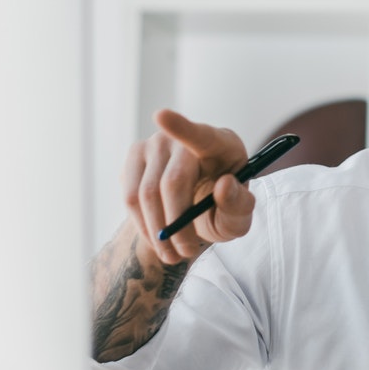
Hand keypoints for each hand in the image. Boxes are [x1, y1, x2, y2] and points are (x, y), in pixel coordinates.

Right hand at [120, 109, 256, 265]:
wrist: (198, 209)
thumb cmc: (223, 207)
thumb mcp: (239, 215)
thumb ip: (239, 204)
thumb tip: (223, 186)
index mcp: (219, 142)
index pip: (199, 133)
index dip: (180, 126)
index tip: (161, 116)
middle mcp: (182, 138)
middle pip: (171, 182)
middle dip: (177, 224)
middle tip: (186, 252)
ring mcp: (154, 144)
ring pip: (145, 194)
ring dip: (158, 231)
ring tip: (174, 253)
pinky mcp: (134, 158)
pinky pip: (129, 198)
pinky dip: (142, 225)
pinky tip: (158, 238)